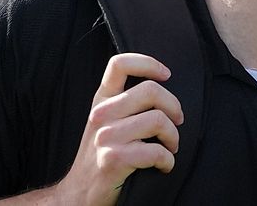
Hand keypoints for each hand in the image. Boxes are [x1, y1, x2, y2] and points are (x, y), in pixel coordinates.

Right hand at [53, 53, 183, 205]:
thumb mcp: (105, 122)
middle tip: (177, 122)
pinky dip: (168, 161)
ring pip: (158, 120)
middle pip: (151, 90)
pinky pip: (157, 152)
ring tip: (171, 147)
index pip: (120, 64)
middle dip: (174, 106)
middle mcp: (101, 114)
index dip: (149, 63)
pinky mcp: (113, 159)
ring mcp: (106, 137)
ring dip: (174, 137)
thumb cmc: (100, 157)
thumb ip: (125, 102)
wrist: (78, 195)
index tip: (166, 75)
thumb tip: (162, 86)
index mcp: (101, 100)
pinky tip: (164, 166)